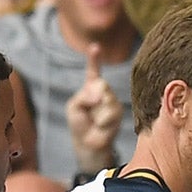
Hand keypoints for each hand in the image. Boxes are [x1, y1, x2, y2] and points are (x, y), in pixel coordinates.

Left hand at [67, 45, 123, 173]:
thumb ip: (83, 96)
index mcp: (90, 88)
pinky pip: (110, 110)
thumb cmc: (79, 124)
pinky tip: (100, 125)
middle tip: (88, 108)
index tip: (95, 47)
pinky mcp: (118, 113)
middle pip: (101, 84)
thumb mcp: (74, 106)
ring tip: (94, 119)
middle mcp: (103, 92)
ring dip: (97, 110)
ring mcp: (112, 102)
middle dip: (91, 96)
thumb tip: (100, 94)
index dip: (94, 59)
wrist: (88, 143)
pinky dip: (102, 119)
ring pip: (106, 97)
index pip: (93, 71)